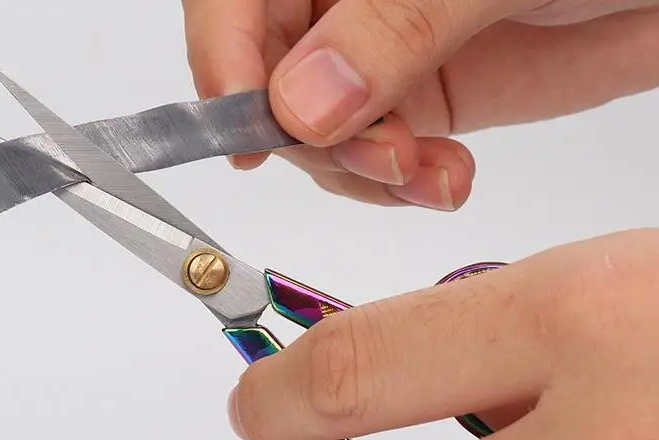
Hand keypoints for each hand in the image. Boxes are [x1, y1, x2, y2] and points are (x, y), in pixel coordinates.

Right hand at [182, 0, 658, 209]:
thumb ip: (394, 25)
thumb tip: (300, 106)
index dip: (225, 62)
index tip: (246, 132)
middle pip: (270, 81)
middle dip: (313, 138)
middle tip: (381, 160)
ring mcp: (384, 53)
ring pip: (320, 136)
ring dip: (359, 174)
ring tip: (424, 177)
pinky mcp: (427, 102)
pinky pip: (377, 160)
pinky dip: (397, 188)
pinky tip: (440, 184)